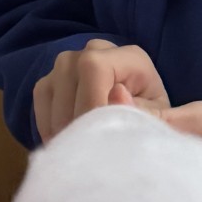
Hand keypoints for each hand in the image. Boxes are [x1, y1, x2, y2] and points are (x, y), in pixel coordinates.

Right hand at [34, 40, 170, 142]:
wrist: (137, 123)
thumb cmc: (151, 121)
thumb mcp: (159, 122)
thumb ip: (148, 114)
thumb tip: (117, 95)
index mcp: (129, 57)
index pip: (95, 67)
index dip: (90, 102)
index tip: (96, 137)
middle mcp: (96, 50)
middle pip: (68, 75)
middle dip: (74, 118)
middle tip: (85, 151)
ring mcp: (70, 63)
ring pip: (51, 87)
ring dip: (60, 124)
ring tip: (77, 150)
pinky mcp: (53, 79)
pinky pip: (41, 98)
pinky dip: (48, 124)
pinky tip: (66, 143)